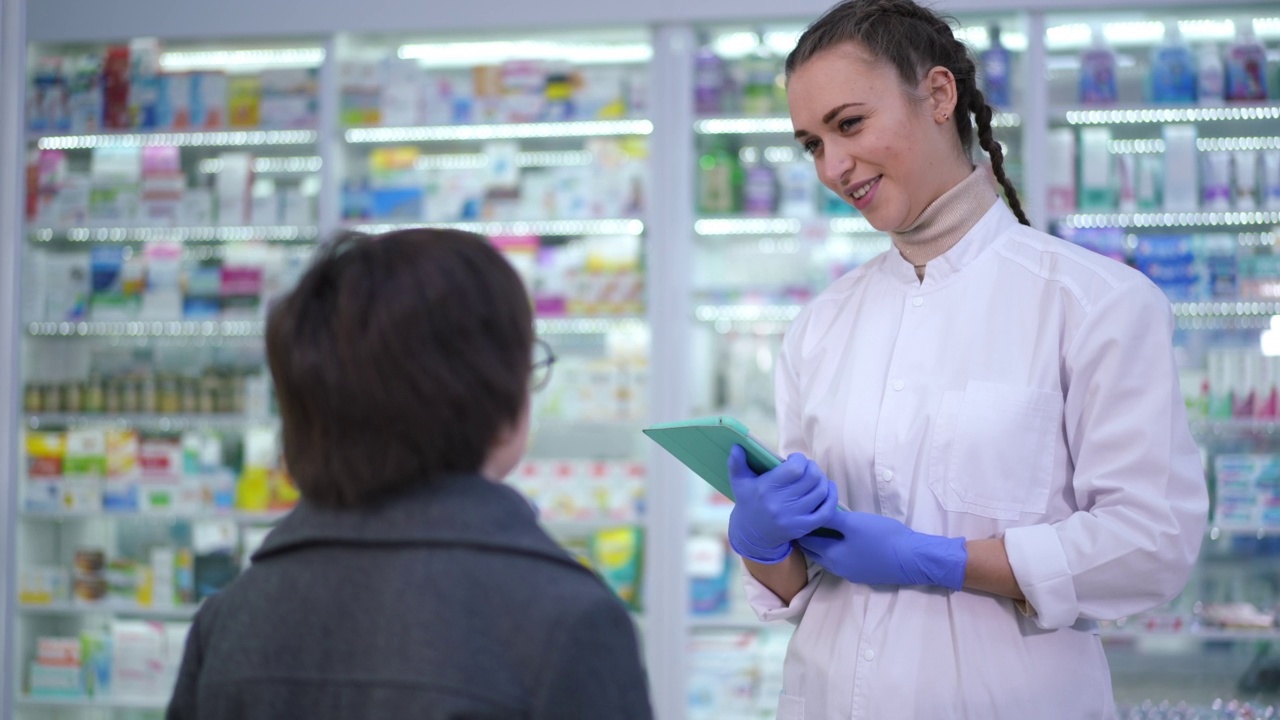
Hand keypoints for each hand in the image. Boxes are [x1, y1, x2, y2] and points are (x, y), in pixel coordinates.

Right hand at [727, 446, 839, 563]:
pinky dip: (831, 497)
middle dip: (813, 467)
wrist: (752, 535)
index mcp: (766, 488)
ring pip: (821, 492)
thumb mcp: (739, 483)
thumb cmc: (748, 503)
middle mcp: (781, 503)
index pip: (795, 469)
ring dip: (822, 480)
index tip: (794, 459)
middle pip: (812, 478)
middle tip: (807, 467)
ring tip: (815, 477)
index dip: (800, 459)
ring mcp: (794, 517)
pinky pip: (826, 511)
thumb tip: (736, 446)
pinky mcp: (803, 527)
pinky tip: (828, 489)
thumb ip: (736, 463)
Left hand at [797, 510, 967, 590]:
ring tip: (826, 526)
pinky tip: (846, 540)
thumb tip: (811, 511)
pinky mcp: (863, 574)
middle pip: (814, 551)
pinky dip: (837, 550)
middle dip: (809, 537)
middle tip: (809, 517)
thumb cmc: (882, 537)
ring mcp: (850, 573)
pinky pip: (842, 561)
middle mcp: (836, 568)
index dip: (801, 526)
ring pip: (828, 557)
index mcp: (831, 555)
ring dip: (823, 544)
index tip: (799, 512)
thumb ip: (831, 518)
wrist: (912, 558)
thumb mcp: (854, 522)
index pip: (806, 541)